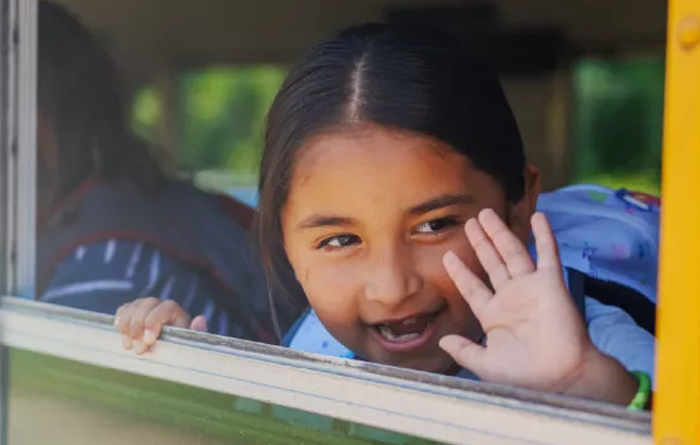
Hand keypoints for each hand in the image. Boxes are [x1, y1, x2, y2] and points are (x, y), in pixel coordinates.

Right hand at [114, 297, 207, 354]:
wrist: (169, 352)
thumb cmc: (181, 349)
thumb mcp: (191, 344)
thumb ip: (196, 333)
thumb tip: (200, 319)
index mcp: (177, 312)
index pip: (167, 307)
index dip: (154, 321)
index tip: (149, 341)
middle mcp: (161, 306)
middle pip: (147, 304)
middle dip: (138, 326)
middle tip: (138, 349)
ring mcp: (145, 307)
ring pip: (133, 306)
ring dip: (127, 325)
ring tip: (127, 345)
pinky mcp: (132, 313)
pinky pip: (123, 310)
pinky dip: (120, 320)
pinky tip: (121, 334)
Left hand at [439, 209, 597, 393]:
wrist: (560, 377)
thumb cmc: (523, 374)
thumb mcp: (484, 363)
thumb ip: (463, 351)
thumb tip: (441, 342)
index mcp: (494, 315)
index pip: (473, 287)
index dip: (460, 272)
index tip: (448, 255)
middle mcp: (511, 298)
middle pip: (491, 263)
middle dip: (480, 243)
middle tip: (469, 222)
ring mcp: (531, 288)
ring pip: (512, 253)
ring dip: (500, 233)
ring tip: (486, 213)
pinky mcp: (551, 284)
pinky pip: (547, 254)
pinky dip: (544, 235)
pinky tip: (538, 217)